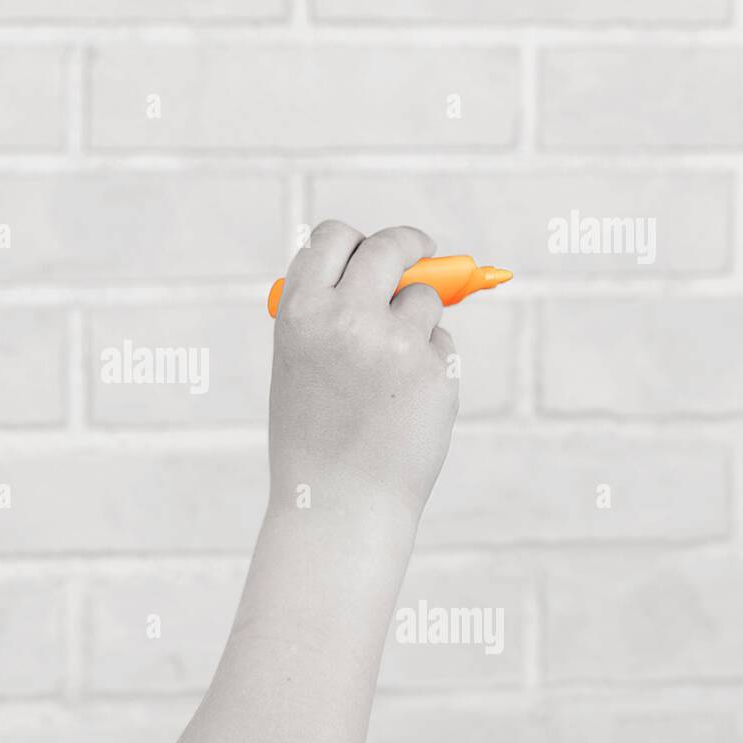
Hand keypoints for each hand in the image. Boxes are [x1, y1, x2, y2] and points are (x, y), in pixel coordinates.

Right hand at [267, 221, 458, 520]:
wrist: (337, 504)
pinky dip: (431, 365)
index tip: (381, 246)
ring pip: (424, 299)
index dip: (357, 240)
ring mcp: (394, 341)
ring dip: (417, 322)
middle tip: (426, 254)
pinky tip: (405, 408)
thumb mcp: (301, 362)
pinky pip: (442, 344)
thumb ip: (332, 311)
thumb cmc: (315, 436)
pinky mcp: (435, 368)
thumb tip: (398, 267)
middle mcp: (345, 317)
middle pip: (390, 248)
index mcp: (300, 312)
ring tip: (388, 382)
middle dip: (412, 245)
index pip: (332, 237)